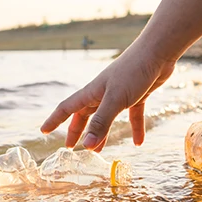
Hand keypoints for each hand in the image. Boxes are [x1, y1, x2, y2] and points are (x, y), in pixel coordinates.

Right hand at [41, 48, 175, 151]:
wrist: (158, 51)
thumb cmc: (133, 71)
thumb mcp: (115, 100)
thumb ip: (101, 122)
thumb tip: (87, 145)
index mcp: (92, 92)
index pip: (66, 108)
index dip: (54, 120)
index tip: (43, 131)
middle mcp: (102, 93)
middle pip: (85, 115)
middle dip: (77, 131)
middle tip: (71, 147)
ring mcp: (120, 94)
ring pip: (106, 118)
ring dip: (102, 133)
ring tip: (98, 149)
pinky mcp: (137, 95)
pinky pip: (133, 115)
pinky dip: (135, 128)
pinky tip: (139, 142)